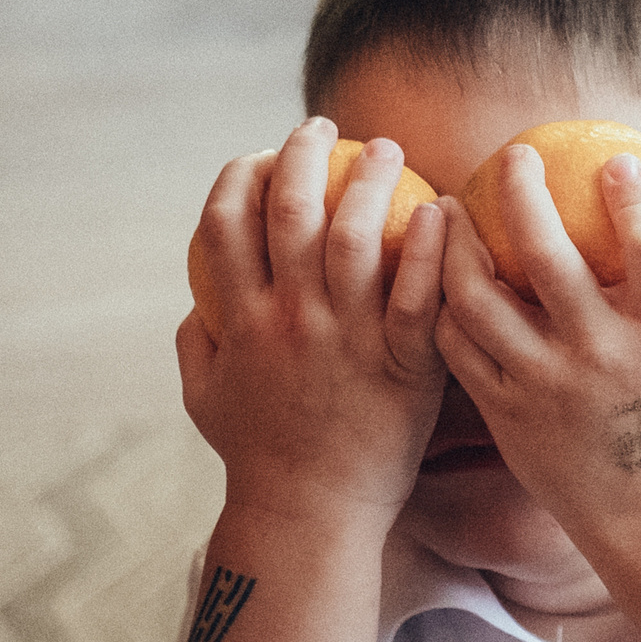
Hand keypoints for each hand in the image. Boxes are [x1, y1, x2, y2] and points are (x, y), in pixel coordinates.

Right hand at [177, 119, 448, 527]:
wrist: (311, 514)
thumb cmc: (259, 454)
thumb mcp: (206, 397)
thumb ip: (199, 340)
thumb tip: (199, 296)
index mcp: (240, 322)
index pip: (226, 225)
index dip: (239, 177)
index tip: (259, 154)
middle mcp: (289, 321)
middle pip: (291, 212)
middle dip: (303, 156)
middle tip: (326, 127)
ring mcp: (347, 340)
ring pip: (355, 238)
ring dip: (370, 183)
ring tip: (389, 151)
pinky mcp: (403, 364)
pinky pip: (420, 293)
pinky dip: (428, 246)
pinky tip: (441, 209)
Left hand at [434, 148, 640, 541]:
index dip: (633, 199)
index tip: (616, 160)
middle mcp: (600, 351)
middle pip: (546, 255)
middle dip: (523, 192)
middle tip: (515, 157)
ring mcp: (546, 383)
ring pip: (478, 298)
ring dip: (459, 244)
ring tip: (454, 211)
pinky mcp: (507, 413)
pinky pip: (461, 348)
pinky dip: (445, 307)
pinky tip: (440, 279)